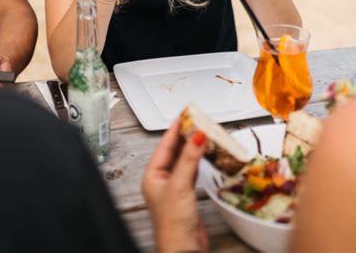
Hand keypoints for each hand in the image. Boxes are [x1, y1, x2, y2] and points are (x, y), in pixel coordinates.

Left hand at [142, 118, 208, 252]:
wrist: (184, 249)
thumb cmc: (173, 224)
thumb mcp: (180, 185)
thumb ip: (189, 158)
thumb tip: (197, 136)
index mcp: (152, 176)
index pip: (164, 146)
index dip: (175, 129)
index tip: (184, 115)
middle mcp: (161, 181)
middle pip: (174, 151)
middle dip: (185, 136)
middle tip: (196, 120)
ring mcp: (174, 188)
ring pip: (184, 160)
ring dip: (193, 147)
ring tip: (202, 131)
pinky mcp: (187, 195)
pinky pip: (192, 170)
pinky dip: (198, 160)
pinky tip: (203, 153)